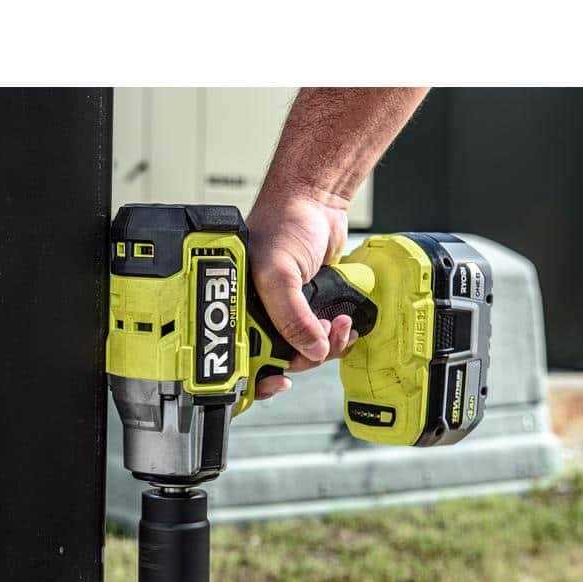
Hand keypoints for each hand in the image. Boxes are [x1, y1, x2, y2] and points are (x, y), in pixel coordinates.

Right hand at [246, 189, 357, 399]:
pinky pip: (322, 338)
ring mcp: (286, 313)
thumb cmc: (283, 223)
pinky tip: (344, 325)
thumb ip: (292, 317)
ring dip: (327, 346)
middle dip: (305, 357)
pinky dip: (336, 338)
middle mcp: (258, 314)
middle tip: (319, 340)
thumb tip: (310, 352)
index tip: (280, 381)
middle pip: (279, 360)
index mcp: (239, 309)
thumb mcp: (280, 273)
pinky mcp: (311, 308)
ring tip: (339, 325)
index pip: (243, 358)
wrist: (316, 200)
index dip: (259, 376)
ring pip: (305, 352)